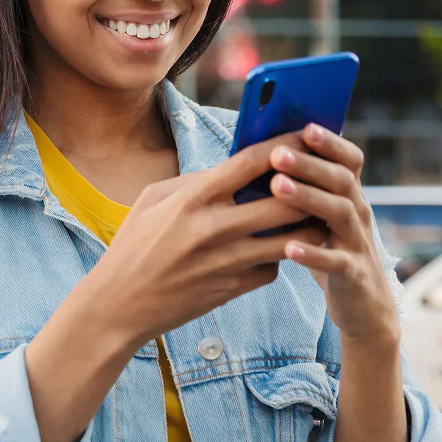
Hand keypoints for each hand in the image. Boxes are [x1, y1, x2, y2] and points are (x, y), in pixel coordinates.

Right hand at [88, 132, 328, 347]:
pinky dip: (278, 257)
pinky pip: (272, 268)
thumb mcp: (153, 200)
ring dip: (307, 226)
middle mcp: (213, 229)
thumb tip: (233, 168)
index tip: (303, 136)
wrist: (119, 306)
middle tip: (322, 178)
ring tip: (316, 213)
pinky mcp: (232, 289)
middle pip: (284, 202)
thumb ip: (195, 181)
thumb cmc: (134, 246)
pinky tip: (279, 248)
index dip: (284, 145)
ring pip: (290, 240)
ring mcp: (226, 263)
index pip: (251, 162)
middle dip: (309, 188)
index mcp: (192, 199)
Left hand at [267, 124, 399, 343]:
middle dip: (309, 164)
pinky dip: (313, 254)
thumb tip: (261, 157)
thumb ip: (305, 190)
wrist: (365, 308)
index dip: (331, 142)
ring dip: (308, 198)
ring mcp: (358, 243)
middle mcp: (358, 213)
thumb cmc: (331, 252)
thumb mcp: (322, 218)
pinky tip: (288, 247)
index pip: (349, 160)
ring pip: (340, 213)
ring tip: (276, 187)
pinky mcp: (353, 275)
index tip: (305, 126)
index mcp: (349, 195)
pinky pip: (335, 262)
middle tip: (277, 153)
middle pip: (341, 180)